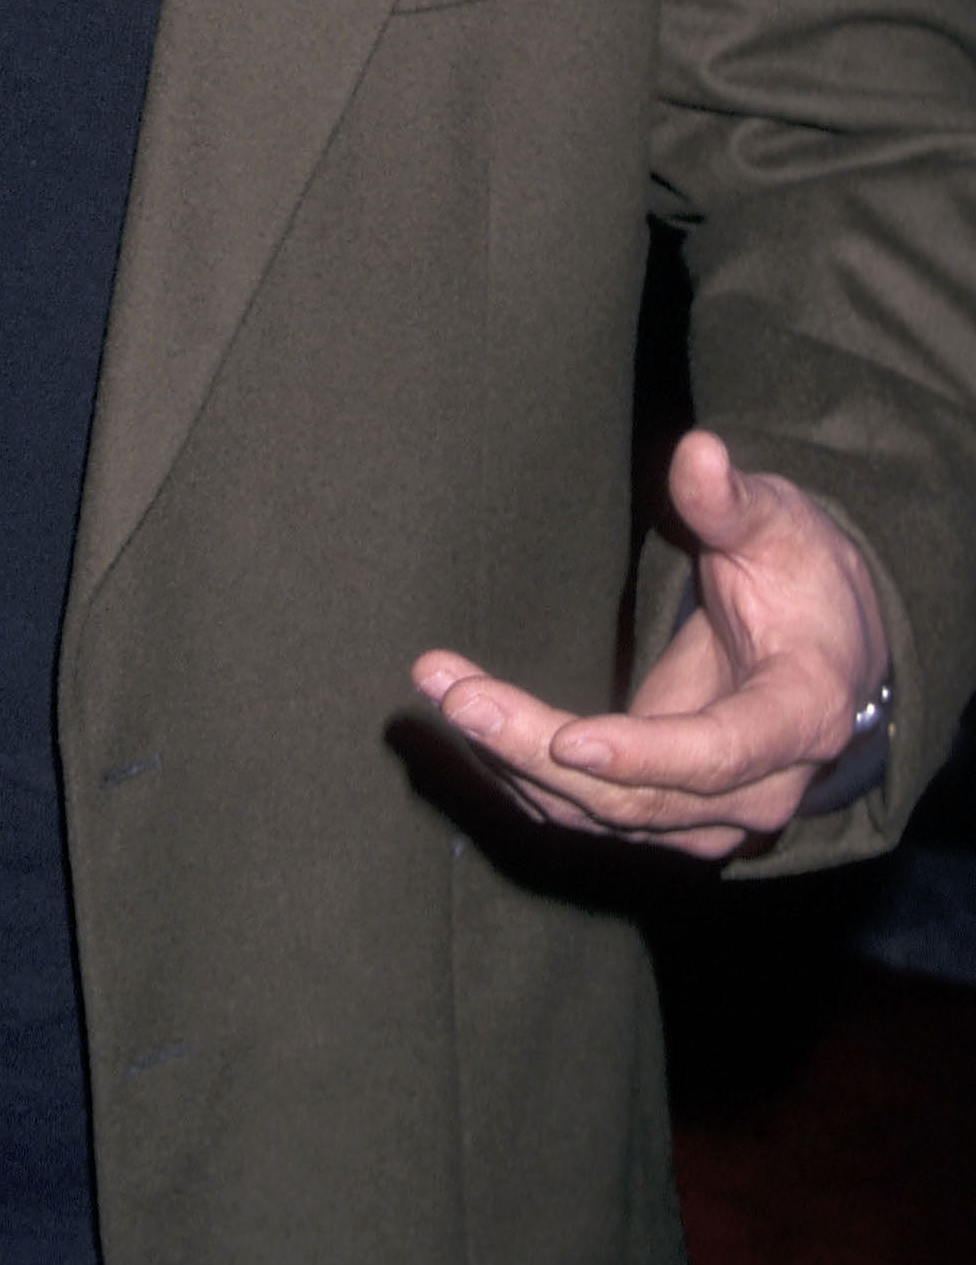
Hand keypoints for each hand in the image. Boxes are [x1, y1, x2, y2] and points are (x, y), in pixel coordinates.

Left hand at [413, 429, 889, 860]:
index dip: (645, 754)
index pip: (721, 753)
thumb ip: (730, 500)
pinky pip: (586, 806)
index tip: (568, 740)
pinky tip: (468, 714)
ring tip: (441, 690)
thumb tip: (699, 450)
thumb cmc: (801, 575)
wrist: (824, 646)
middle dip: (536, 747)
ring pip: (600, 810)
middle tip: (455, 696)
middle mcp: (760, 787)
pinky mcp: (665, 810)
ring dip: (512, 757)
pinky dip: (521, 767)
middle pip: (637, 795)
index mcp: (800, 714)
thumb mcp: (779, 525)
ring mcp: (711, 813)